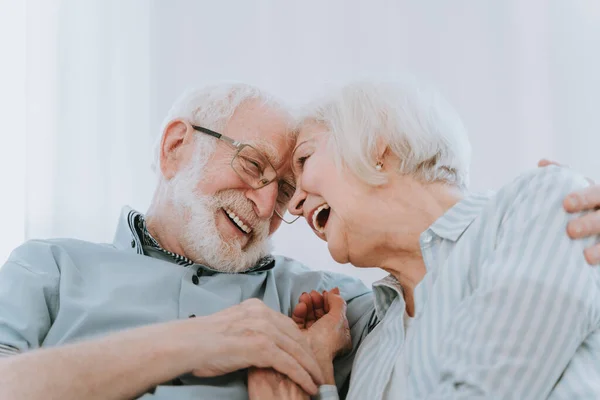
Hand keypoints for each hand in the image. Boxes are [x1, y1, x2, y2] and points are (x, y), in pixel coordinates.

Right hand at [182, 298, 322, 394]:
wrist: (187, 344)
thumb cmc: (202, 340)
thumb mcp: (231, 325)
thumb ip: (248, 328)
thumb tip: (255, 340)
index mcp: (255, 307)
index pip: (286, 325)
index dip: (300, 342)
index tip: (307, 355)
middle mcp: (262, 314)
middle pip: (296, 336)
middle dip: (309, 355)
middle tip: (319, 370)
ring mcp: (263, 329)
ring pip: (297, 350)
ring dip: (311, 368)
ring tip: (319, 381)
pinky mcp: (261, 347)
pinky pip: (290, 364)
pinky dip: (303, 376)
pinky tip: (309, 385)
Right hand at [292, 288, 351, 360]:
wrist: (310, 353)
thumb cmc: (327, 339)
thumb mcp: (338, 317)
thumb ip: (338, 302)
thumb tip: (335, 291)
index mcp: (340, 335)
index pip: (335, 315)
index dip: (330, 302)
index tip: (325, 293)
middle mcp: (326, 337)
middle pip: (321, 314)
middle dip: (317, 302)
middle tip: (314, 293)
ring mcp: (312, 337)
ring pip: (309, 316)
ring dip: (308, 304)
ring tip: (305, 297)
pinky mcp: (299, 337)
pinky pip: (299, 321)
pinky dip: (300, 312)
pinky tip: (301, 306)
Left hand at [538, 159, 598, 264]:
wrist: (596, 229)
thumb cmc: (586, 206)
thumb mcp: (581, 192)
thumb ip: (564, 176)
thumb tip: (542, 163)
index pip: (596, 193)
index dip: (583, 197)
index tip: (566, 204)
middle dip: (591, 223)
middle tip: (571, 230)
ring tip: (586, 256)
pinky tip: (590, 264)